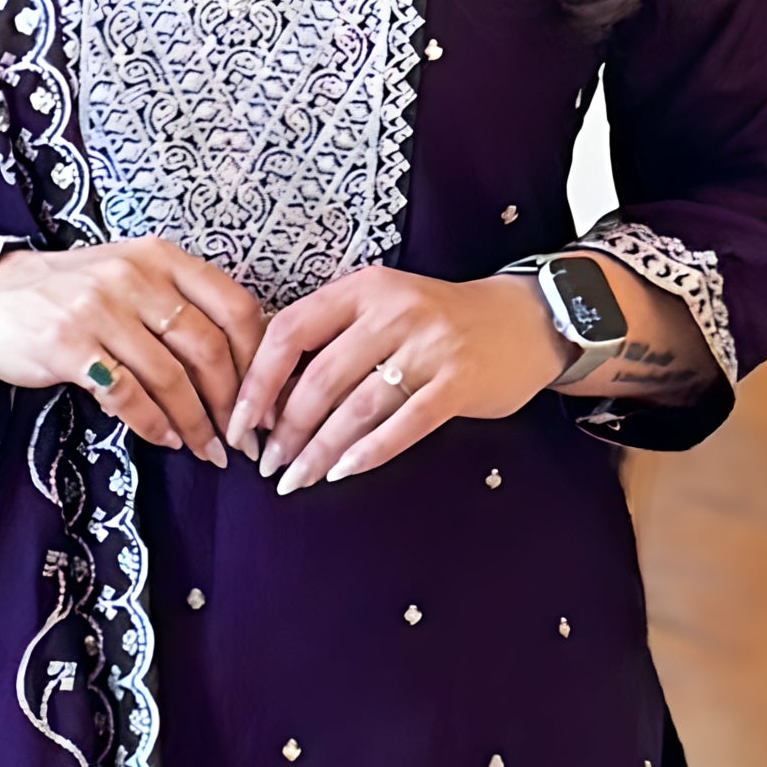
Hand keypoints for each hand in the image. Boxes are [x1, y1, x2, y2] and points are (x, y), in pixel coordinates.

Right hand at [0, 239, 263, 466]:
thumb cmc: (71, 295)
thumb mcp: (131, 280)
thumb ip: (179, 307)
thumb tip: (240, 368)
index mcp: (161, 257)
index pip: (234, 306)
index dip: (258, 361)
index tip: (263, 403)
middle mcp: (135, 276)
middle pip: (208, 346)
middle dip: (231, 403)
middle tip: (241, 440)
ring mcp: (100, 308)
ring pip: (170, 376)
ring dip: (195, 423)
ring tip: (207, 451)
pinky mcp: (68, 344)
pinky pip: (126, 394)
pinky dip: (152, 424)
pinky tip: (165, 439)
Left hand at [230, 267, 565, 493]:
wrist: (525, 320)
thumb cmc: (439, 323)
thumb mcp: (382, 307)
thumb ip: (332, 336)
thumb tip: (265, 393)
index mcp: (363, 288)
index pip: (289, 330)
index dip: (257, 382)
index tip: (241, 423)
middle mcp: (393, 310)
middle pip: (319, 377)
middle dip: (286, 429)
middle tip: (268, 465)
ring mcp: (429, 346)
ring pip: (356, 407)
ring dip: (319, 450)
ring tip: (296, 478)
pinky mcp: (458, 382)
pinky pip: (402, 425)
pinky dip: (368, 453)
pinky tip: (341, 472)